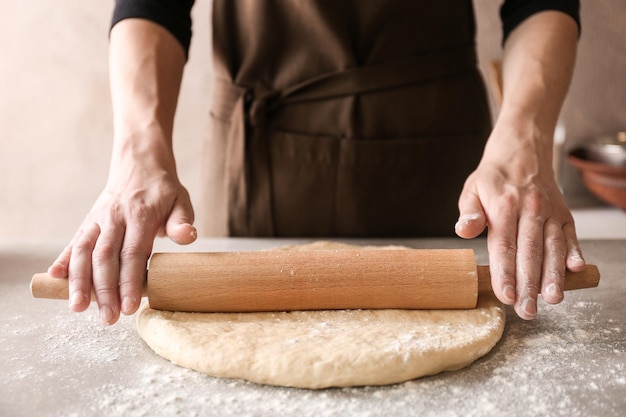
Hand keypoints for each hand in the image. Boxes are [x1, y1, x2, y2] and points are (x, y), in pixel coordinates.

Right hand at [47, 158, 195, 324]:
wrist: (138, 163)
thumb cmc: (163, 190)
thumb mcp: (181, 201)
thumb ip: (182, 221)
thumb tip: (189, 237)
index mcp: (140, 215)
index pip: (133, 252)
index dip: (130, 281)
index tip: (129, 306)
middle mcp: (114, 217)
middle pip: (105, 257)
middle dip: (104, 290)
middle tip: (108, 318)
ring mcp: (98, 219)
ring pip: (84, 252)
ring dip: (79, 281)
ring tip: (77, 308)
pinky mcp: (87, 221)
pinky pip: (73, 242)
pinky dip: (63, 260)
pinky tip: (54, 279)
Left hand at [455, 124, 584, 319]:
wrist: (523, 148)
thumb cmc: (494, 177)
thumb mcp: (472, 188)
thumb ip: (468, 212)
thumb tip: (464, 230)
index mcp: (504, 205)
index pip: (504, 245)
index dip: (505, 272)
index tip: (505, 295)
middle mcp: (530, 209)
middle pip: (530, 252)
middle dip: (529, 284)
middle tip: (526, 310)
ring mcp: (550, 211)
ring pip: (553, 247)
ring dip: (553, 275)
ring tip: (553, 299)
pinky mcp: (564, 214)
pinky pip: (571, 236)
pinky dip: (574, 253)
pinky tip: (576, 271)